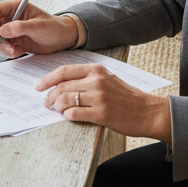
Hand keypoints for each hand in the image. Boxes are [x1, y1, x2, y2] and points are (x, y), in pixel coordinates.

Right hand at [0, 0, 78, 57]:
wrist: (61, 39)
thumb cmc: (54, 27)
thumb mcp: (39, 26)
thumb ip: (20, 27)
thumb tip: (3, 30)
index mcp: (17, 7)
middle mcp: (12, 17)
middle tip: (3, 45)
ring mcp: (12, 29)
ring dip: (2, 46)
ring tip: (14, 50)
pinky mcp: (15, 40)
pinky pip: (4, 46)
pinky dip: (8, 51)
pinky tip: (18, 51)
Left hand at [36, 63, 172, 143]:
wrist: (148, 111)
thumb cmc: (128, 97)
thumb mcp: (109, 79)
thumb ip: (88, 79)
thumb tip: (63, 86)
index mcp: (97, 70)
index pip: (64, 71)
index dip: (47, 79)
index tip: (39, 86)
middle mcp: (97, 81)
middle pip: (61, 86)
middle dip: (48, 96)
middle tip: (45, 104)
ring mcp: (99, 97)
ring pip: (65, 100)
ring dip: (56, 107)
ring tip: (56, 111)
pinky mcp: (101, 113)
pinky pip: (74, 113)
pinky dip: (67, 116)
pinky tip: (68, 116)